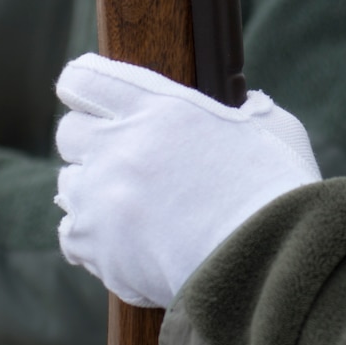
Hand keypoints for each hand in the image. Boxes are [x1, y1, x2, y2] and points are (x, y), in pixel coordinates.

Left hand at [54, 52, 320, 308]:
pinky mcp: (96, 247)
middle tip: (122, 161)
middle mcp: (119, 145)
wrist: (266, 266)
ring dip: (92, 193)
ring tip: (130, 210)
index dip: (84, 88)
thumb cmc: (277, 194)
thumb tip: (246, 111)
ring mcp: (101, 197)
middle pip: (68, 133)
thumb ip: (247, 111)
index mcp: (157, 106)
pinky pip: (71, 236)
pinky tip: (123, 245)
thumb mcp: (272, 129)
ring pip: (69, 185)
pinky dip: (92, 241)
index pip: (84, 79)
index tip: (91, 100)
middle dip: (91, 144)